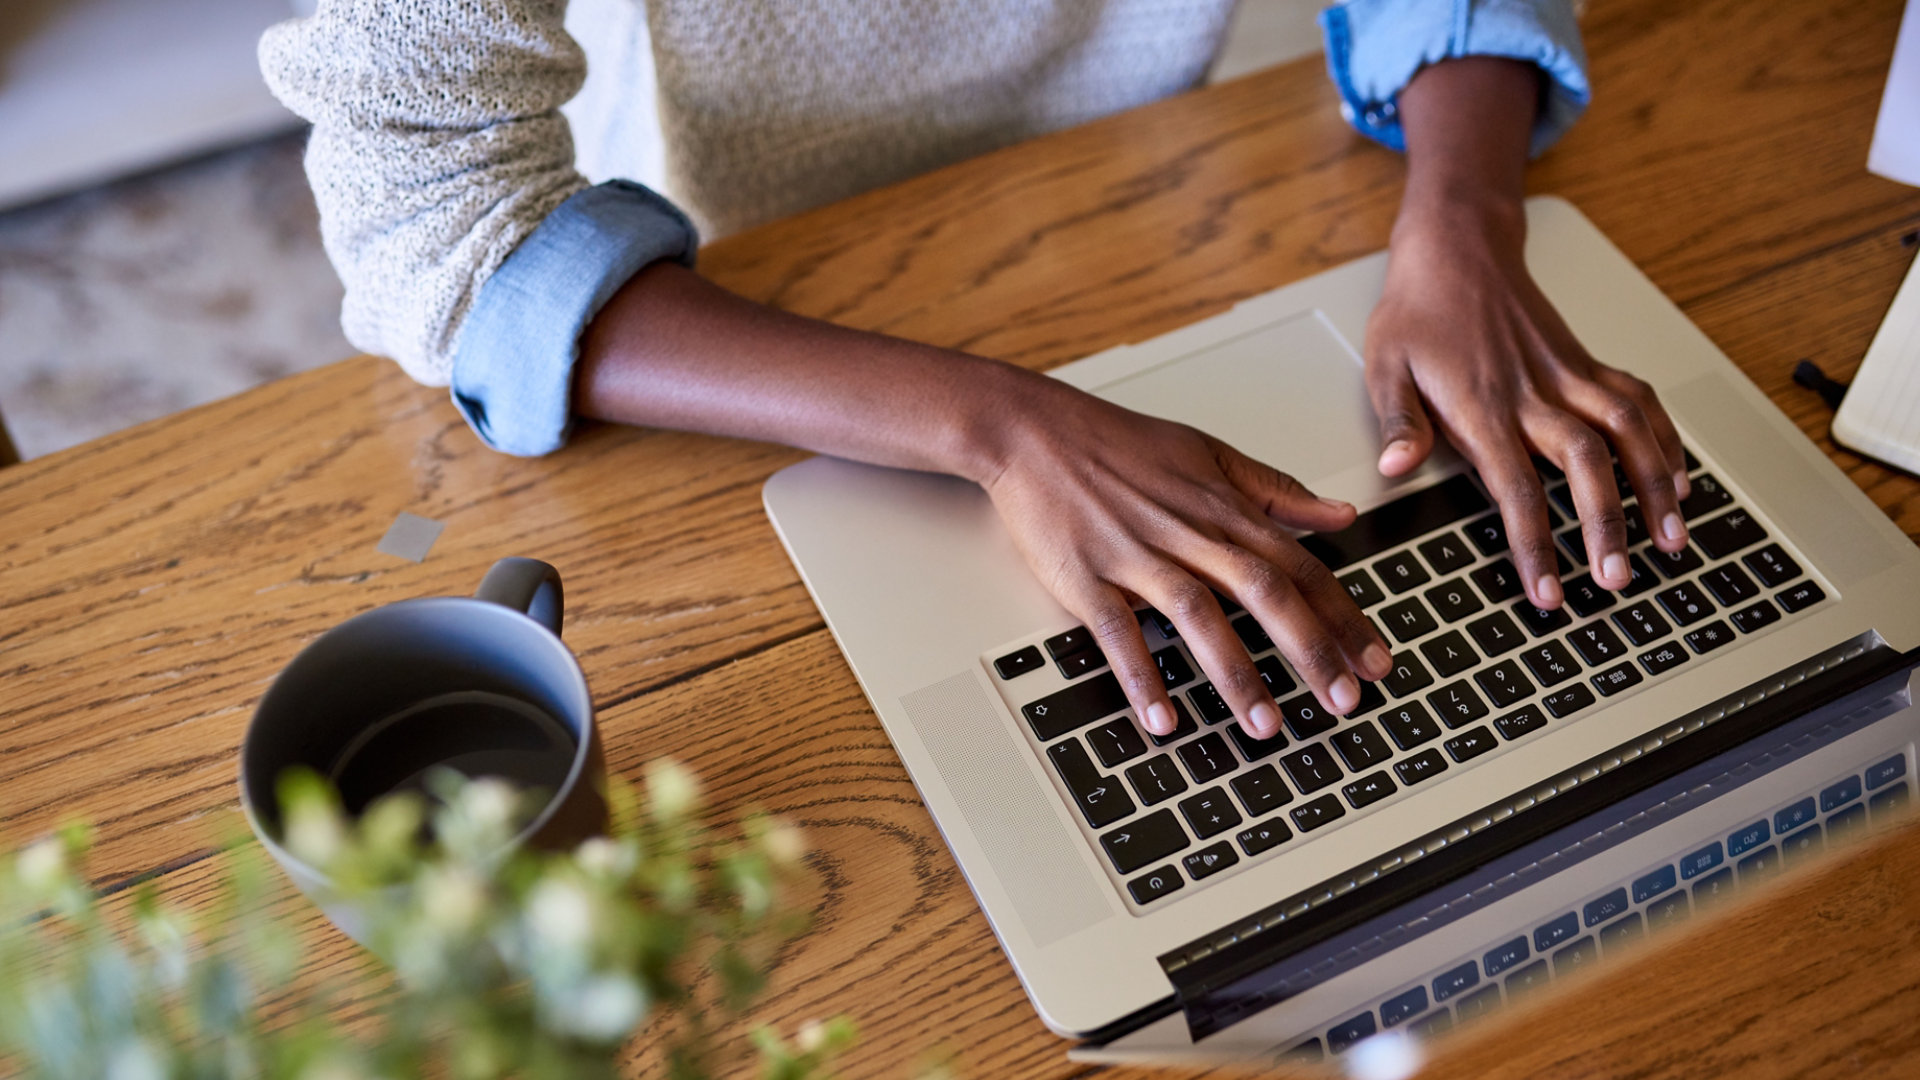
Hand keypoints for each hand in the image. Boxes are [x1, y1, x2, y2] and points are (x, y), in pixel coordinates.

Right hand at [975, 375, 1393, 739]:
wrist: (1035, 431)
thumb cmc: (1119, 444)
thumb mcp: (1210, 455)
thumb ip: (1276, 491)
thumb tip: (1339, 515)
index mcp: (1224, 508)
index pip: (1300, 566)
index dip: (1343, 616)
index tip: (1375, 660)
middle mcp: (1188, 532)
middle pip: (1265, 592)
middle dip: (1310, 649)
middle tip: (1344, 701)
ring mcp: (1136, 555)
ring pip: (1199, 615)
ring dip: (1236, 675)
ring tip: (1265, 727)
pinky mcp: (1086, 576)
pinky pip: (1119, 631)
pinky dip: (1141, 676)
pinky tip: (1162, 719)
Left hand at [1366, 199, 1691, 608]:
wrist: (1456, 248)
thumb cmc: (1416, 311)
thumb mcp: (1384, 365)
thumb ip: (1397, 422)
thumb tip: (1393, 469)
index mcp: (1481, 405)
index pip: (1515, 487)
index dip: (1534, 543)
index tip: (1547, 592)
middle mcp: (1534, 392)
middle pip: (1584, 464)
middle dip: (1607, 525)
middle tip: (1618, 579)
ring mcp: (1567, 374)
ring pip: (1627, 430)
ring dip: (1654, 486)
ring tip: (1670, 540)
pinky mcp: (1585, 361)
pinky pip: (1637, 400)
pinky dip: (1664, 438)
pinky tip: (1677, 478)